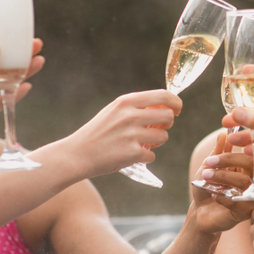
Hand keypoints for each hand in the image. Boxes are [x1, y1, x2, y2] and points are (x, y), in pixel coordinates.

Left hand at [0, 40, 45, 139]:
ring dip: (24, 72)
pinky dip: (16, 93)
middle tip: (37, 46)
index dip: (6, 42)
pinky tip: (26, 86)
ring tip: (38, 62)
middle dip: (21, 55)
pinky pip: (6, 99)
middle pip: (5, 63)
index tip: (21, 35)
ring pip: (9, 80)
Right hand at [60, 90, 181, 175]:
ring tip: (142, 143)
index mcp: (126, 102)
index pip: (163, 95)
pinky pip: (152, 155)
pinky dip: (145, 157)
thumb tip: (165, 106)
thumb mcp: (114, 111)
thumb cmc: (97, 133)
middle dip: (167, 124)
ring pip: (163, 137)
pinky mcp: (132, 153)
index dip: (175, 103)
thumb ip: (137, 107)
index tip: (176, 109)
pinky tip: (131, 156)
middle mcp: (130, 115)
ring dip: (156, 142)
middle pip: (168, 116)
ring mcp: (132, 134)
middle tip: (158, 129)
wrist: (76, 154)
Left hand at [191, 132, 253, 232]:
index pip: (248, 155)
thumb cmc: (206, 189)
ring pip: (243, 181)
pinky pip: (238, 201)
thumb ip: (217, 153)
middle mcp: (252, 181)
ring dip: (222, 177)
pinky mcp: (245, 213)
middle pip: (250, 165)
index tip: (217, 151)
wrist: (200, 213)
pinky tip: (214, 196)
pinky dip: (223, 197)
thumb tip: (223, 134)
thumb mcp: (208, 168)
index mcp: (246, 169)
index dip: (234, 151)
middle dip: (228, 160)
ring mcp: (250, 196)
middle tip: (210, 162)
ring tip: (206, 177)